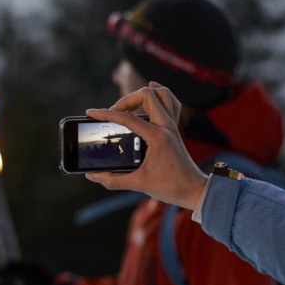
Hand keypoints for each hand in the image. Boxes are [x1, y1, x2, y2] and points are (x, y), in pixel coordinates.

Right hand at [85, 82, 208, 209]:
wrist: (194, 190)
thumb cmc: (170, 187)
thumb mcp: (138, 184)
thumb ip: (113, 180)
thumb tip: (92, 175)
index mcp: (157, 137)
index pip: (127, 117)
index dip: (105, 113)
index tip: (91, 113)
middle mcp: (167, 127)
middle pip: (147, 96)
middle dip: (126, 99)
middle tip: (114, 113)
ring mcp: (173, 126)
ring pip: (163, 94)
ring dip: (145, 93)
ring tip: (130, 100)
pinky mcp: (175, 129)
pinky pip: (171, 103)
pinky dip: (160, 95)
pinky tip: (151, 96)